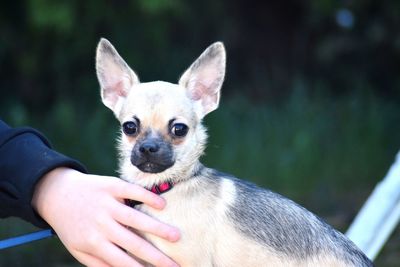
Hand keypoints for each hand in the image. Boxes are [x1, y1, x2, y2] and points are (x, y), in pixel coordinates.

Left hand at [32, 167, 179, 266]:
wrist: (57, 193)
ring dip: (158, 228)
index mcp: (94, 243)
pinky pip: (132, 192)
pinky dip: (148, 198)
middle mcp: (102, 224)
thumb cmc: (70, 225)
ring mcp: (107, 204)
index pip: (122, 262)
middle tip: (176, 265)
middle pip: (134, 244)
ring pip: (136, 218)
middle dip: (157, 256)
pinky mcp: (111, 186)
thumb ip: (97, 263)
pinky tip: (162, 205)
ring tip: (176, 236)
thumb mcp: (77, 249)